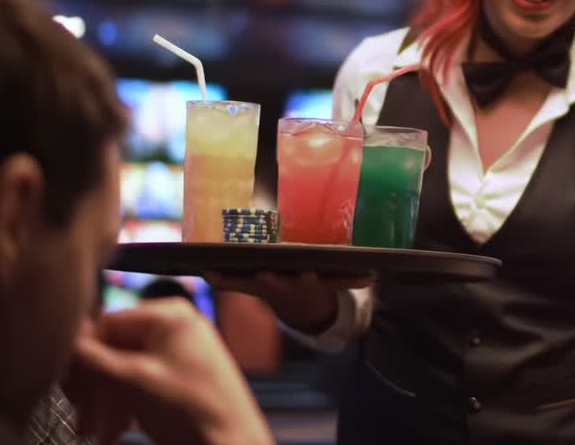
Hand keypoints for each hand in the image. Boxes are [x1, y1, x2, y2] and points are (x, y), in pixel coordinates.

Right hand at [65, 298, 273, 444]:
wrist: (232, 444)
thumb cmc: (189, 408)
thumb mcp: (131, 381)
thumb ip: (91, 358)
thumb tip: (62, 340)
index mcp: (167, 314)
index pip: (103, 325)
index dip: (81, 359)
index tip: (69, 391)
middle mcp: (175, 324)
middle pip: (113, 349)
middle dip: (94, 388)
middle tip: (83, 418)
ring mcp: (180, 349)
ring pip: (124, 369)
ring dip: (106, 401)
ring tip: (98, 431)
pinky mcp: (183, 374)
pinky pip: (142, 382)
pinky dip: (125, 404)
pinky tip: (116, 430)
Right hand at [203, 271, 372, 333]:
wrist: (299, 303)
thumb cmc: (274, 284)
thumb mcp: (252, 287)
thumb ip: (229, 280)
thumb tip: (204, 271)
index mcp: (274, 284)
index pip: (267, 282)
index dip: (265, 280)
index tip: (264, 276)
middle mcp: (294, 283)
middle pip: (295, 281)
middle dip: (298, 278)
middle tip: (302, 272)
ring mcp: (313, 283)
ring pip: (322, 281)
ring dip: (333, 279)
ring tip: (348, 274)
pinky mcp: (331, 283)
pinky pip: (345, 281)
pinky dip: (357, 280)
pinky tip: (370, 276)